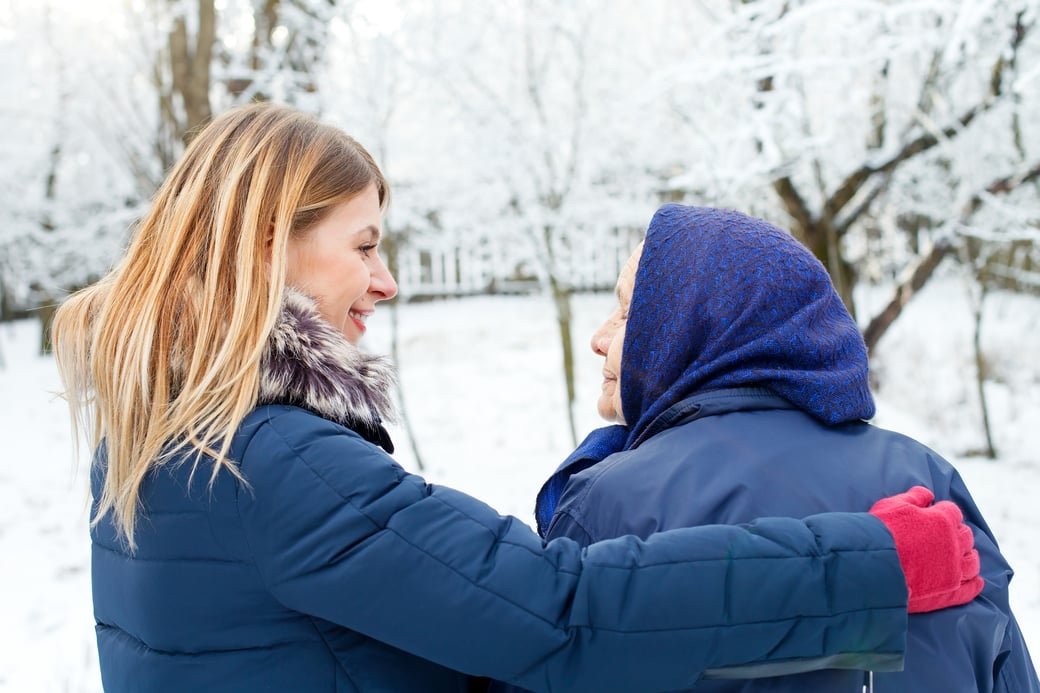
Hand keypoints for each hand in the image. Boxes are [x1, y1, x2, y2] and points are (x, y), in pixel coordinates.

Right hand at [869, 486, 983, 613]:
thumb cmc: (881, 532)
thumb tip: (928, 494)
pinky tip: (976, 581)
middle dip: (957, 533)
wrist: (873, 566)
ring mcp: (954, 570)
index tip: (935, 516)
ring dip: (969, 557)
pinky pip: (970, 588)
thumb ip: (914, 497)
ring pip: (972, 562)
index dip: (944, 513)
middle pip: (966, 536)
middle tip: (945, 537)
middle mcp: (954, 544)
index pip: (953, 512)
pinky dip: (975, 584)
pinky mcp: (950, 591)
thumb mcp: (893, 505)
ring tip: (963, 557)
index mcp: (942, 520)